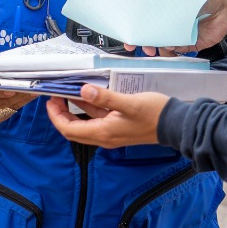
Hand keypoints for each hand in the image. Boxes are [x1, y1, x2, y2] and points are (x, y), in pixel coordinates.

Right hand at [0, 86, 38, 126]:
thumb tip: (11, 72)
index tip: (15, 88)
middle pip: (0, 102)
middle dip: (18, 94)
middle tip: (32, 87)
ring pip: (7, 108)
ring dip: (22, 100)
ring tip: (33, 91)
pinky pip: (8, 113)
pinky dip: (18, 104)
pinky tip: (26, 98)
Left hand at [45, 85, 167, 147]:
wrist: (176, 125)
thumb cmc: (154, 114)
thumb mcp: (129, 103)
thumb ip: (105, 97)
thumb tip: (83, 91)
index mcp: (103, 132)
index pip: (69, 130)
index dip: (55, 116)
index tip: (50, 100)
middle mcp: (104, 136)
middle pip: (73, 129)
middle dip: (60, 114)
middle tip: (55, 96)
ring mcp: (111, 132)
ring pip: (84, 124)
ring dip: (72, 110)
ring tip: (66, 92)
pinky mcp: (118, 126)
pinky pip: (96, 119)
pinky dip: (87, 108)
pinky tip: (86, 95)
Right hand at [126, 0, 226, 55]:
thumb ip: (167, 12)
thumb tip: (153, 26)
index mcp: (165, 12)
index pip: (146, 23)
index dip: (136, 31)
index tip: (128, 39)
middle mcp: (170, 24)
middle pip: (151, 37)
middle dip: (144, 44)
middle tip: (141, 48)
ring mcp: (180, 35)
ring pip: (163, 46)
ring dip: (158, 49)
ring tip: (158, 49)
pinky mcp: (191, 44)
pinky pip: (178, 52)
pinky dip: (173, 52)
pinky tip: (173, 49)